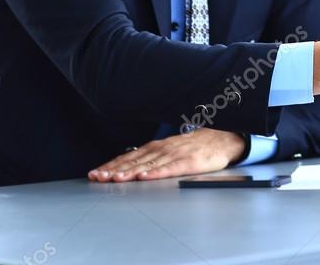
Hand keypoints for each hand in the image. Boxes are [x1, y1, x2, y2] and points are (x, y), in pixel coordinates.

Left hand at [87, 128, 245, 181]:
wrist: (223, 139)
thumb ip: (154, 157)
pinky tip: (145, 177)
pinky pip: (170, 168)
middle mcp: (163, 149)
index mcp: (158, 146)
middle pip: (135, 161)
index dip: (112, 165)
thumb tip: (131, 167)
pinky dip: (156, 173)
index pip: (130, 156)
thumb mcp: (172, 148)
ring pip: (148, 165)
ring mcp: (176, 155)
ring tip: (115, 179)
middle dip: (114, 170)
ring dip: (130, 172)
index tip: (95, 173)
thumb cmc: (196, 147)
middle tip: (98, 177)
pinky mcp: (189, 162)